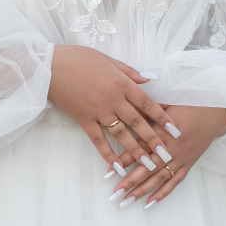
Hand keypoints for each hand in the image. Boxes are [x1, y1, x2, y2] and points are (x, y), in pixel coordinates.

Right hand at [48, 45, 177, 176]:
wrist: (50, 67)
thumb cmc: (79, 58)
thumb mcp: (108, 59)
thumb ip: (130, 72)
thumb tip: (150, 79)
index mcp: (122, 83)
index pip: (148, 103)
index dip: (163, 118)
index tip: (175, 130)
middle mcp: (114, 99)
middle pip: (138, 122)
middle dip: (154, 140)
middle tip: (168, 154)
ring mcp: (98, 111)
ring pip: (122, 134)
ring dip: (136, 151)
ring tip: (149, 165)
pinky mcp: (84, 120)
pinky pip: (98, 140)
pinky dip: (108, 154)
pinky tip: (116, 166)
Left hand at [109, 104, 225, 210]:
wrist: (215, 112)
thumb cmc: (189, 104)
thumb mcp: (165, 104)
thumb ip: (146, 113)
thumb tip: (126, 116)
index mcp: (163, 132)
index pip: (140, 150)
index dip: (124, 161)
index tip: (108, 171)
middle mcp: (171, 149)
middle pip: (148, 169)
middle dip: (130, 182)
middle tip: (115, 194)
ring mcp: (180, 158)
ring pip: (159, 178)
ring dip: (142, 191)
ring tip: (127, 202)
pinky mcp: (188, 164)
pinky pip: (174, 181)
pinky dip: (163, 192)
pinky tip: (150, 202)